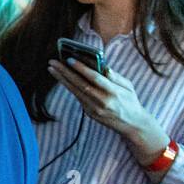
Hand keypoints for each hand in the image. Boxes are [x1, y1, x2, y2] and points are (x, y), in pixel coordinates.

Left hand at [48, 58, 169, 164]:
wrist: (131, 124)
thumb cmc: (130, 101)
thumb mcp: (128, 86)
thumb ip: (115, 76)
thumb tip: (102, 65)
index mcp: (113, 92)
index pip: (95, 78)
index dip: (81, 68)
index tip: (70, 59)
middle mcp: (102, 101)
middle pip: (80, 84)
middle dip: (65, 72)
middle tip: (53, 62)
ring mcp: (94, 108)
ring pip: (75, 91)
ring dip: (62, 79)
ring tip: (52, 69)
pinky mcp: (89, 113)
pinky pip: (77, 97)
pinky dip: (68, 86)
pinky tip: (61, 78)